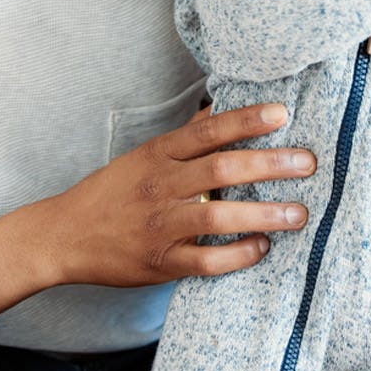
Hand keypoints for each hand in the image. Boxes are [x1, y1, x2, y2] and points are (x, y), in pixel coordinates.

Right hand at [43, 103, 315, 286]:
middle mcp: (160, 185)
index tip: (283, 113)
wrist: (62, 235)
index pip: (209, 130)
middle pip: (222, 169)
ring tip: (299, 213)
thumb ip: (185, 138)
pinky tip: (262, 248)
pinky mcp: (160, 262)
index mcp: (158, 154)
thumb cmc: (111, 192)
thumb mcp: (143, 155)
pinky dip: (238, 255)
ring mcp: (160, 225)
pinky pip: (206, 260)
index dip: (247, 119)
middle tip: (308, 163)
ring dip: (264, 214)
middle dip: (271, 164)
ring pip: (219, 217)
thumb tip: (224, 109)